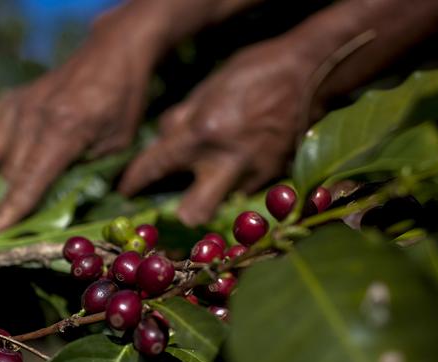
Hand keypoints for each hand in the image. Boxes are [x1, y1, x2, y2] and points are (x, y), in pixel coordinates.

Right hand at [0, 30, 153, 234]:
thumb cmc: (121, 104)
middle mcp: (32, 117)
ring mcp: (17, 105)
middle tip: (2, 225)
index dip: (10, 208)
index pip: (30, 178)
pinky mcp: (10, 99)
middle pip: (5, 172)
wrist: (112, 54)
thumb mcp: (117, 145)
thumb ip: (92, 176)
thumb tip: (70, 211)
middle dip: (2, 201)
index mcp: (63, 130)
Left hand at [118, 38, 317, 226]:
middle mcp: (225, 163)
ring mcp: (252, 175)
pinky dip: (237, 182)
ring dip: (213, 195)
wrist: (310, 72)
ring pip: (222, 204)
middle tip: (175, 205)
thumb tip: (162, 139)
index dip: (135, 181)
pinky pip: (245, 191)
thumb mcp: (207, 88)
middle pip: (193, 213)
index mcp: (201, 134)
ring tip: (213, 178)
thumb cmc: (253, 72)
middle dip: (181, 214)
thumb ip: (181, 119)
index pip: (156, 166)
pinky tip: (240, 163)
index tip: (127, 190)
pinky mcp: (273, 177)